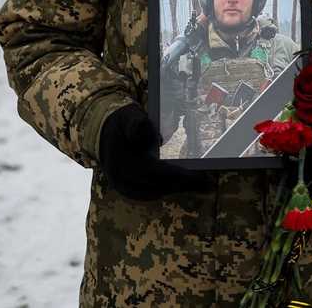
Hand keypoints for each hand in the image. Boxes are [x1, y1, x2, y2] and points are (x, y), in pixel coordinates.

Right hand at [99, 104, 213, 200]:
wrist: (104, 134)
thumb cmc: (123, 123)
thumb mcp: (129, 116)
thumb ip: (137, 123)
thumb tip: (145, 128)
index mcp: (122, 162)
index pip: (156, 173)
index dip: (179, 175)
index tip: (200, 175)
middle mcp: (121, 179)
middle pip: (158, 186)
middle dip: (184, 185)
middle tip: (208, 183)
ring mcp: (123, 187)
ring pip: (155, 193)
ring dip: (178, 190)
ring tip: (201, 185)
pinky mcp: (128, 190)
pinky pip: (151, 195)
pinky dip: (168, 191)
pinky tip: (184, 187)